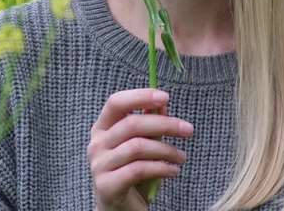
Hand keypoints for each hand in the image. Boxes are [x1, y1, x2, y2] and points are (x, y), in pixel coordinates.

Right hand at [88, 88, 193, 210]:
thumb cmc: (132, 175)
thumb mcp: (143, 147)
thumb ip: (150, 126)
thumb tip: (162, 104)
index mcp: (102, 129)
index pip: (116, 103)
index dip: (140, 96)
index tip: (165, 97)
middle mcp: (96, 145)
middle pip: (131, 124)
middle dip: (164, 124)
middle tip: (187, 130)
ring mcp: (99, 166)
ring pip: (137, 147)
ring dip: (166, 150)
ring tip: (181, 157)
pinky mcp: (107, 185)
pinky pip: (139, 169)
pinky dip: (161, 168)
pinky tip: (173, 171)